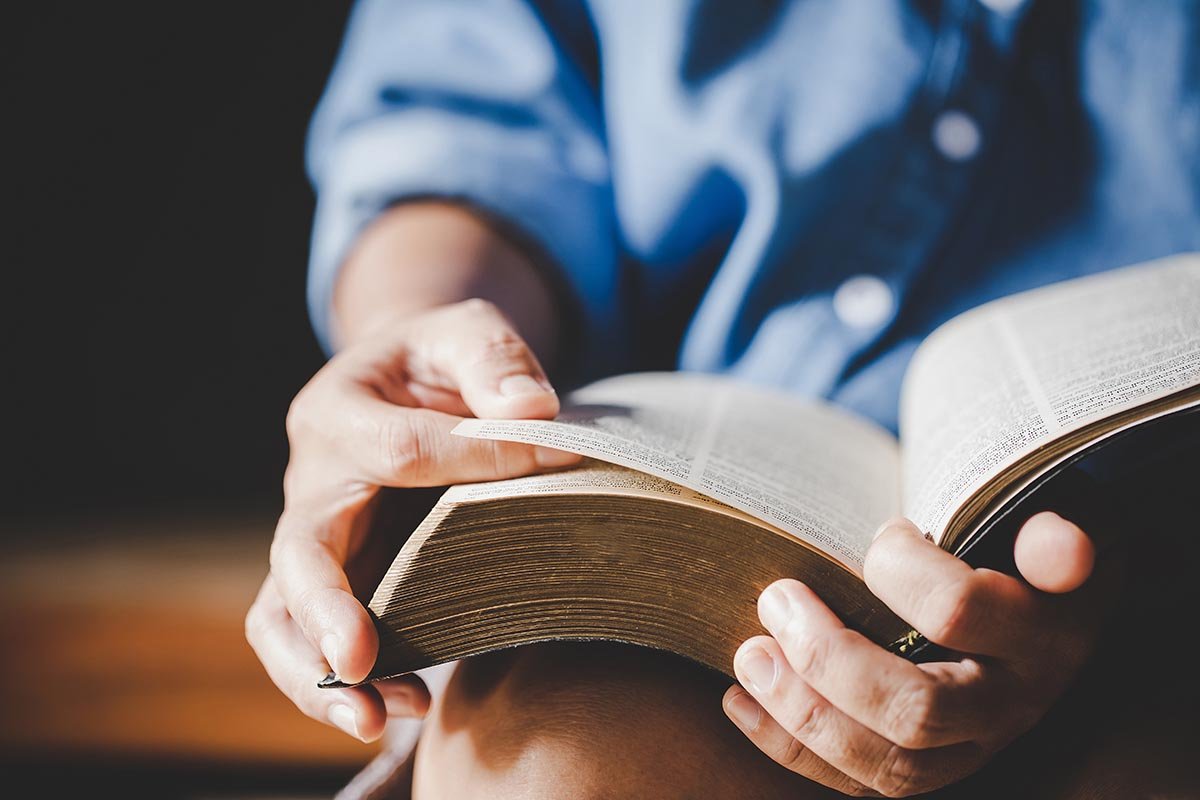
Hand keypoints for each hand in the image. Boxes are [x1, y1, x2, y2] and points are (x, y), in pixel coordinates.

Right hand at [245, 299, 579, 740]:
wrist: (408, 385)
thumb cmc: (440, 360)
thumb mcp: (467, 330)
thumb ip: (492, 356)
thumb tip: (533, 412)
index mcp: (338, 410)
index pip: (399, 449)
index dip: (476, 460)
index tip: (554, 465)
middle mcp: (312, 480)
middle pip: (300, 551)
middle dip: (326, 607)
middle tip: (359, 660)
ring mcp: (317, 539)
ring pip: (282, 614)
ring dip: (322, 674)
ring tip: (379, 717)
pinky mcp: (339, 582)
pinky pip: (315, 640)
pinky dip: (347, 682)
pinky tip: (400, 708)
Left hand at [723, 513, 1107, 795]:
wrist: (1046, 602)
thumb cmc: (1027, 551)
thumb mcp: (1051, 526)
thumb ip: (1050, 535)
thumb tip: (1059, 548)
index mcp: (1042, 635)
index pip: (958, 611)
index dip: (898, 569)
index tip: (880, 532)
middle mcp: (1011, 704)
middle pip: (915, 711)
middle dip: (829, 660)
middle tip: (776, 600)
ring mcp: (971, 746)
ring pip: (888, 765)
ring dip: (802, 714)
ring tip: (748, 657)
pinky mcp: (930, 765)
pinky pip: (860, 782)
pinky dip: (790, 748)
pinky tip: (739, 704)